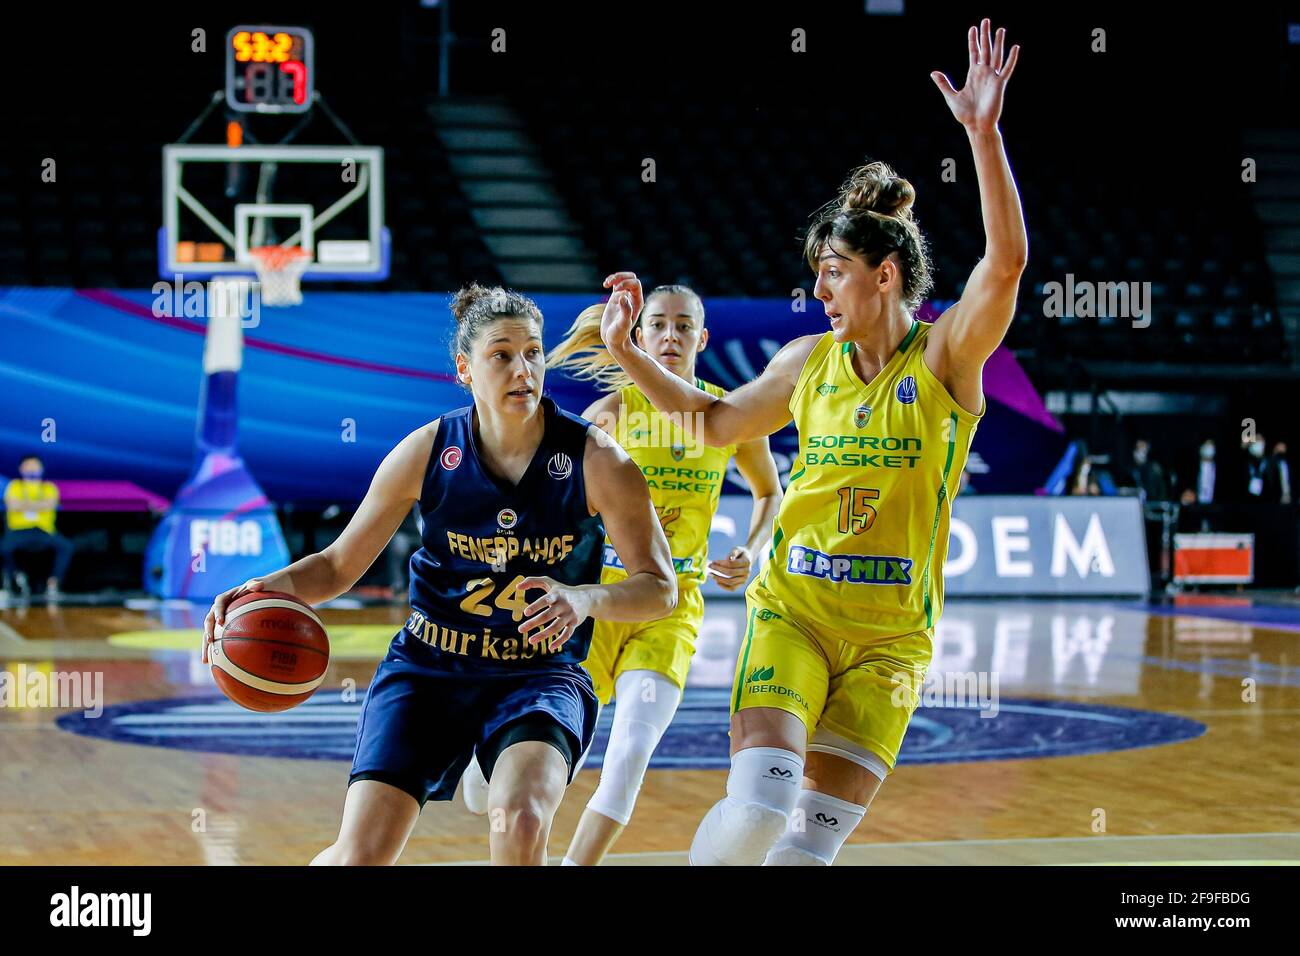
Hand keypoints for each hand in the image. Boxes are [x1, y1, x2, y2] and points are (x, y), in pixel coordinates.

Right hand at [202, 578, 264, 662]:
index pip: (219, 603)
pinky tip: (219, 665)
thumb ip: (260, 583)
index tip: (221, 622)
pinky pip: (221, 639)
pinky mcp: (228, 628)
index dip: (218, 612)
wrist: (271, 591)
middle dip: (208, 631)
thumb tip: (256, 585)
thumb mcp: (267, 583)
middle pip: (210, 619)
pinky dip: (218, 651)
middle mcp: (223, 608)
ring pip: (211, 632)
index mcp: (229, 596)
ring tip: (205, 660)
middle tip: (210, 641)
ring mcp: (224, 618)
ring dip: (207, 645)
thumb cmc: (269, 586)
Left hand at [517, 576, 591, 650]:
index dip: (536, 606)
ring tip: (530, 640)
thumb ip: (533, 581)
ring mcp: (570, 615)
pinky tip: (550, 647)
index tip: (525, 613)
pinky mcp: (575, 623)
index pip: (545, 600)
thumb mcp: (549, 582)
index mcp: (556, 595)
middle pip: (548, 615)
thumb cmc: (563, 590)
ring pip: (556, 627)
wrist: (587, 598)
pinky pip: (567, 634)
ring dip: (543, 635)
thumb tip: (517, 586)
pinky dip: (559, 641)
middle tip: (520, 629)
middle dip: (534, 623)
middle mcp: (564, 605)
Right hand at [600, 272, 643, 354]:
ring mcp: (624, 297)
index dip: (625, 284)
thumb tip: (623, 297)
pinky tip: (605, 284)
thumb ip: (625, 311)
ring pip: (624, 279)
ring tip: (606, 283)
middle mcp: (633, 298)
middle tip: (610, 284)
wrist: (614, 340)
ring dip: (615, 277)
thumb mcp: (623, 324)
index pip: (635, 284)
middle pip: (631, 278)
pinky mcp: (615, 298)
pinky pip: (616, 284)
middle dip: (621, 278)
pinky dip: (611, 281)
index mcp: (638, 302)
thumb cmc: (620, 334)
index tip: (615, 292)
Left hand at [707, 546, 752, 591]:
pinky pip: (732, 588)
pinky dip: (724, 586)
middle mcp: (747, 572)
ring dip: (719, 579)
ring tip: (711, 575)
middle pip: (730, 573)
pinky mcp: (741, 584)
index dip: (721, 563)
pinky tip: (717, 582)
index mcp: (746, 562)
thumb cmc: (740, 553)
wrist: (748, 559)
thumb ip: (733, 552)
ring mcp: (745, 579)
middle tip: (710, 567)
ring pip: (731, 582)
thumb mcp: (737, 549)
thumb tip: (729, 559)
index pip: (732, 564)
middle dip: (718, 570)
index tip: (714, 561)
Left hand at [931, 18, 1018, 133]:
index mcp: (973, 75)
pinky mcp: (999, 84)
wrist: (976, 126)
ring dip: (998, 42)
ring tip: (1000, 29)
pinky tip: (1015, 47)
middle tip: (986, 20)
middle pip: (985, 49)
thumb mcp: (951, 97)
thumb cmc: (965, 114)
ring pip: (997, 55)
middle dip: (985, 35)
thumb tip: (933, 72)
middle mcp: (984, 73)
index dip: (973, 40)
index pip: (974, 53)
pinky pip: (1007, 69)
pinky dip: (1011, 58)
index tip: (973, 28)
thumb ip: (943, 84)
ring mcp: (992, 77)